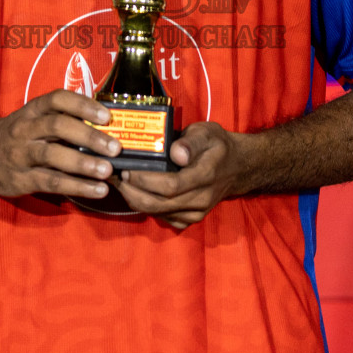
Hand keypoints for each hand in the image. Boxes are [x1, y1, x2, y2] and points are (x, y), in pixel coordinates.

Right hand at [0, 89, 122, 200]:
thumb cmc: (17, 136)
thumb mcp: (33, 120)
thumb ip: (62, 122)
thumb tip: (107, 130)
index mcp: (33, 110)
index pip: (57, 99)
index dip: (83, 105)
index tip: (107, 116)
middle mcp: (25, 128)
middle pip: (58, 126)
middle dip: (89, 136)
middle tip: (115, 148)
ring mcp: (20, 154)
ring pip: (52, 155)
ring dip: (83, 163)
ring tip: (107, 171)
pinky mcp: (19, 179)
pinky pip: (50, 182)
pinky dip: (76, 186)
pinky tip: (97, 190)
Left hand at [115, 122, 253, 229]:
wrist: (237, 167)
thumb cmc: (217, 146)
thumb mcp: (207, 133)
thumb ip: (191, 142)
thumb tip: (176, 153)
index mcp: (205, 176)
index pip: (170, 186)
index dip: (145, 181)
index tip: (126, 170)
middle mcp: (201, 199)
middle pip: (160, 204)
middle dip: (133, 193)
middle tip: (115, 178)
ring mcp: (196, 212)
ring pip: (158, 212)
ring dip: (135, 200)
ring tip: (118, 184)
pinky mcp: (190, 219)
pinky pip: (163, 217)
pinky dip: (145, 207)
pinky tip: (134, 194)